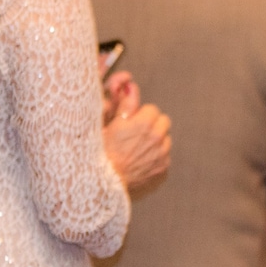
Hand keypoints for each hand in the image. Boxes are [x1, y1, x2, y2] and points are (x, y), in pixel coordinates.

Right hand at [101, 77, 171, 191]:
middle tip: (135, 133)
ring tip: (136, 148)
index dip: (140, 115)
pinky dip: (156, 157)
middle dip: (151, 125)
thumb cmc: (100, 151)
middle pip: (163, 122)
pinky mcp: (163, 169)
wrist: (102, 182)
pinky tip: (140, 160)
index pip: (152, 109)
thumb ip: (124, 102)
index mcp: (144, 123)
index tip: (130, 122)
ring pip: (165, 139)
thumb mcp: (108, 122)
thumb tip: (130, 85)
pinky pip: (165, 156)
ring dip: (155, 140)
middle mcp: (157, 138)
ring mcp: (162, 155)